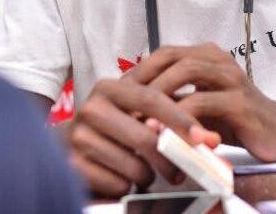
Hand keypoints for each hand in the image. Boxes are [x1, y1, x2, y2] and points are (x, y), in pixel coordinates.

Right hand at [64, 73, 219, 196]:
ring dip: (147, 175)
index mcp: (110, 88)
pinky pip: (118, 184)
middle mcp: (92, 108)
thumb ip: (168, 118)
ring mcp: (80, 137)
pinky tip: (119, 177)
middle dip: (172, 158)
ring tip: (141, 170)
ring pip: (135, 166)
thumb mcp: (133, 114)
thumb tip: (210, 138)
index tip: (204, 137)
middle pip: (146, 136)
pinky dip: (126, 186)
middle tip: (181, 172)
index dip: (181, 119)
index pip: (152, 99)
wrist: (65, 148)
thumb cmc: (110, 131)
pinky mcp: (74, 166)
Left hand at [131, 43, 275, 161]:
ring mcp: (232, 78)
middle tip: (123, 103)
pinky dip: (180, 115)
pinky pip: (204, 102)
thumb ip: (175, 102)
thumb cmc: (238, 120)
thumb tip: (136, 108)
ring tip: (140, 115)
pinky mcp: (241, 102)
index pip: (165, 53)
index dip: (139, 71)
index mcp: (208, 56)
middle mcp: (220, 60)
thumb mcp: (201, 107)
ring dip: (159, 93)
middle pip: (172, 56)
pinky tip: (166, 131)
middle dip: (144, 79)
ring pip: (187, 72)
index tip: (118, 94)